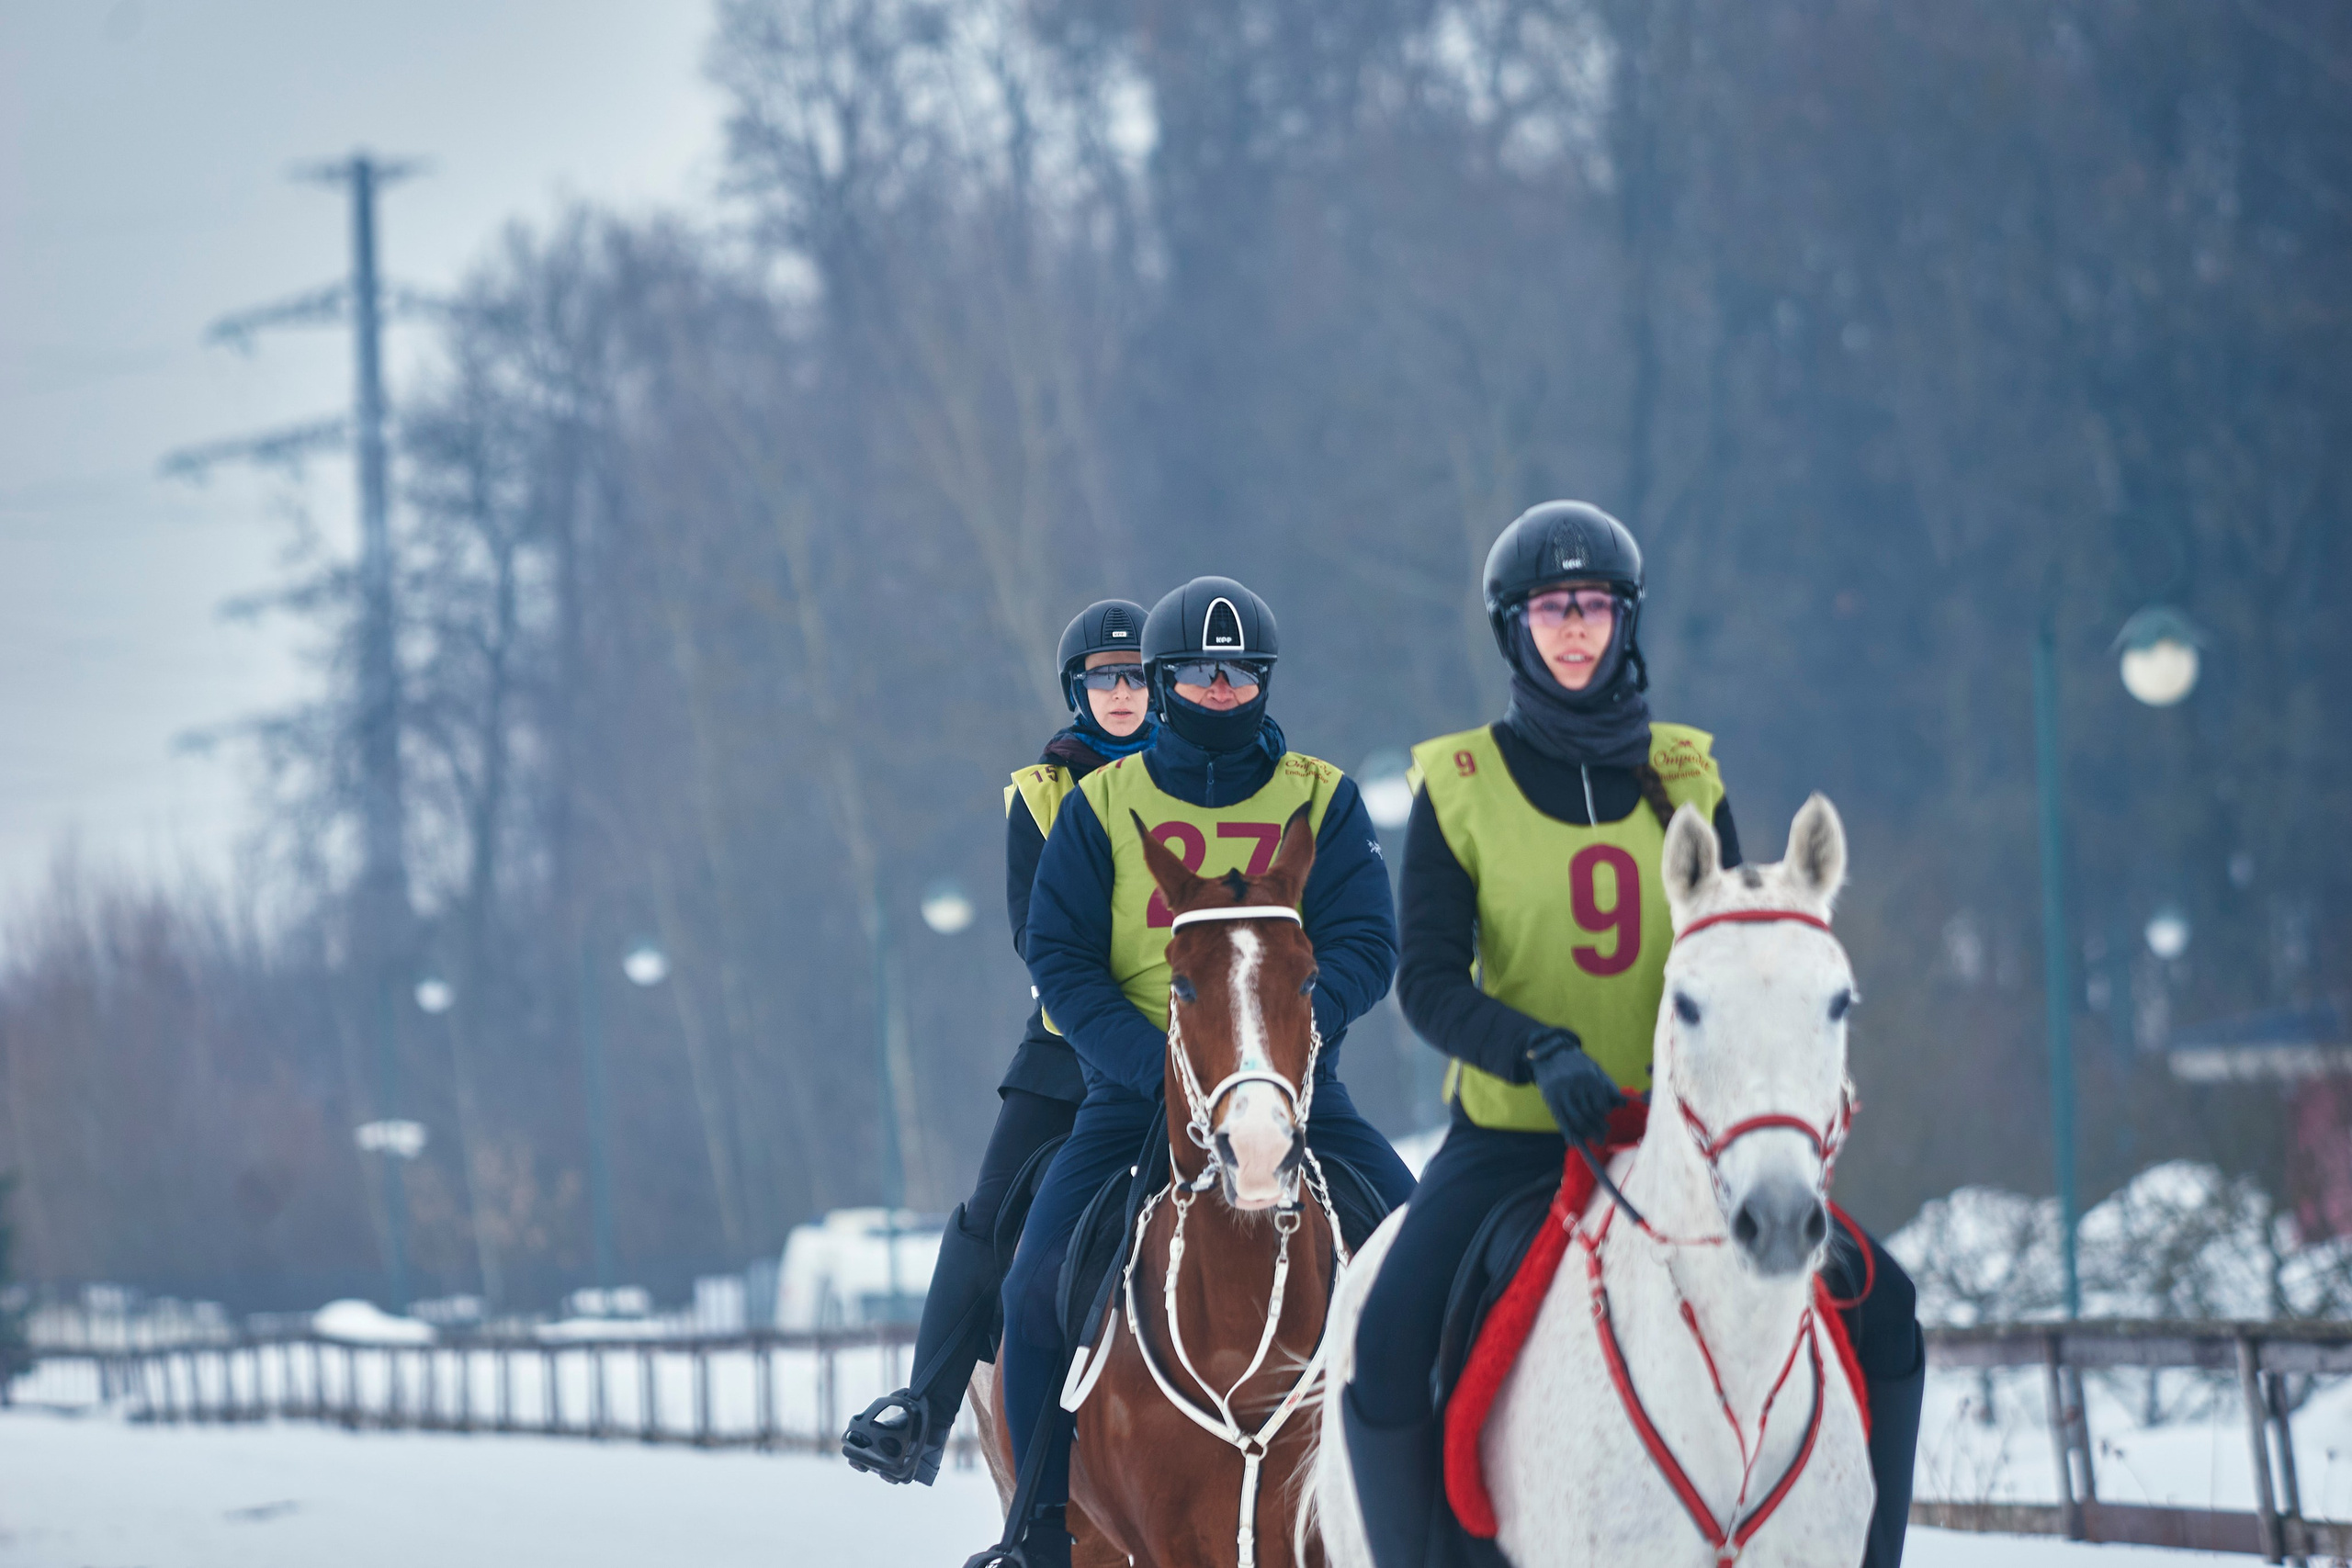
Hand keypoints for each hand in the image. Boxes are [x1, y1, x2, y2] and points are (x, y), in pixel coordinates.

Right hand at [1525, 1030, 1624, 1144]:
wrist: (1549, 1053)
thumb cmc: (1577, 1064)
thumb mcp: (1594, 1069)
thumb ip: (1608, 1086)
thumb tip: (1623, 1104)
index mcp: (1589, 1077)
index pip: (1600, 1104)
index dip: (1604, 1114)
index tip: (1605, 1119)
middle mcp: (1575, 1085)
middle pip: (1589, 1114)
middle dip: (1597, 1128)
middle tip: (1602, 1136)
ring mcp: (1561, 1092)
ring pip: (1576, 1119)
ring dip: (1585, 1133)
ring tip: (1592, 1138)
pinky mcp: (1550, 1098)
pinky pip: (1561, 1120)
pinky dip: (1568, 1133)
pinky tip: (1574, 1141)